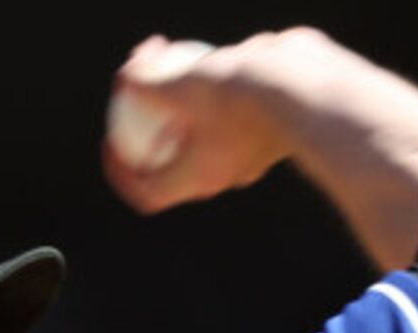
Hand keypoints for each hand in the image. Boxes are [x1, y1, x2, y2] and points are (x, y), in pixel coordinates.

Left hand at [102, 34, 290, 215]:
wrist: (306, 88)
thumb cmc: (245, 96)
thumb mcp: (181, 84)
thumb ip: (147, 84)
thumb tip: (124, 79)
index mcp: (200, 177)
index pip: (149, 193)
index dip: (122, 174)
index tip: (111, 146)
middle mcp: (223, 172)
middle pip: (169, 157)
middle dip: (144, 121)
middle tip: (133, 86)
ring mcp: (245, 152)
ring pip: (198, 128)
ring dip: (175, 95)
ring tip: (163, 54)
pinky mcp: (263, 128)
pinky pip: (226, 112)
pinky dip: (207, 88)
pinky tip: (202, 53)